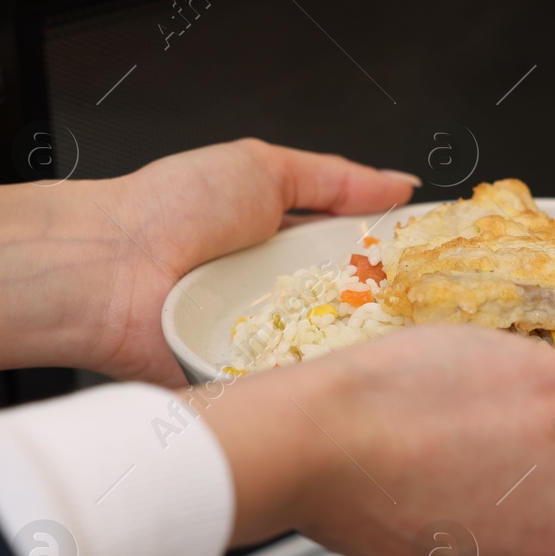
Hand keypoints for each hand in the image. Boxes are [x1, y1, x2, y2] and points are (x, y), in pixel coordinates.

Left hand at [0, 139, 417, 386]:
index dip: (408, 261)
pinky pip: (303, 387)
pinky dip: (323, 379)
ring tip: (404, 343)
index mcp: (291, 246)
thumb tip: (400, 183)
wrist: (103, 271)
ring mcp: (272, 344)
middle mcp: (287, 298)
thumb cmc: (167, 210)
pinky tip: (350, 373)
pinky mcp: (255, 385)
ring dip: (365, 345)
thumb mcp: (262, 168)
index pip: (368, 257)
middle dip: (400, 309)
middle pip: (366, 310)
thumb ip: (338, 178)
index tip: (450, 264)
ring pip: (342, 352)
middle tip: (439, 306)